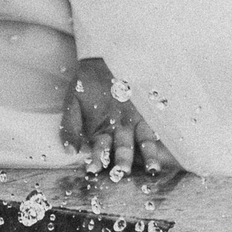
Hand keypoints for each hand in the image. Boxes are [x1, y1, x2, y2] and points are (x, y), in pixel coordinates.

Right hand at [62, 57, 175, 180]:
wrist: (103, 59)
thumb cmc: (85, 82)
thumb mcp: (72, 102)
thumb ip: (69, 127)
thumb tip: (68, 151)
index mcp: (99, 132)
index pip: (99, 150)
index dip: (96, 159)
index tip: (92, 168)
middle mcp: (119, 132)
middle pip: (121, 150)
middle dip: (122, 161)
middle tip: (121, 171)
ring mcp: (135, 124)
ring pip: (142, 144)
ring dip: (147, 157)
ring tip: (152, 169)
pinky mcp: (148, 115)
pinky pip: (154, 130)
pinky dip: (158, 141)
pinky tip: (163, 150)